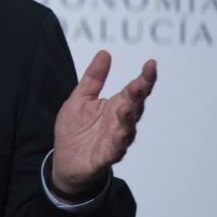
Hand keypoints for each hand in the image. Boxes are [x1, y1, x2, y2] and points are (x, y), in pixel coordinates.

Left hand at [51, 51, 157, 195]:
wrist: (66, 162)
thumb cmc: (76, 130)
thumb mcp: (80, 99)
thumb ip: (93, 79)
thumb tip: (105, 53)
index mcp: (116, 106)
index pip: (135, 90)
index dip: (145, 78)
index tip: (151, 63)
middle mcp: (120, 122)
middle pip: (135, 107)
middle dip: (139, 95)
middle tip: (142, 82)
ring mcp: (115, 140)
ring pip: (127, 128)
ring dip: (128, 118)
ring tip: (127, 106)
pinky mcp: (106, 156)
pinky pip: (115, 150)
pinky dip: (118, 143)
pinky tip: (120, 135)